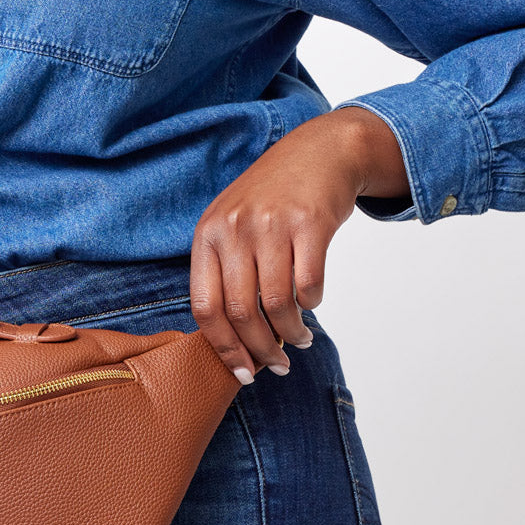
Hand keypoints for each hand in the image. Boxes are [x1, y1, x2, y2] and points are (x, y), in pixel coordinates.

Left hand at [190, 105, 409, 381]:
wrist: (320, 151)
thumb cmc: (273, 198)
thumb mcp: (232, 223)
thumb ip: (225, 271)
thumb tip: (233, 339)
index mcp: (208, 235)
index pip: (205, 307)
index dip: (223, 348)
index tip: (242, 372)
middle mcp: (234, 229)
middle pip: (240, 312)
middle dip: (260, 350)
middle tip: (277, 366)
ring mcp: (271, 224)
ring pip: (276, 303)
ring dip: (291, 333)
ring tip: (300, 340)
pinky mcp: (309, 222)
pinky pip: (309, 284)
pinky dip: (312, 304)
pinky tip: (313, 305)